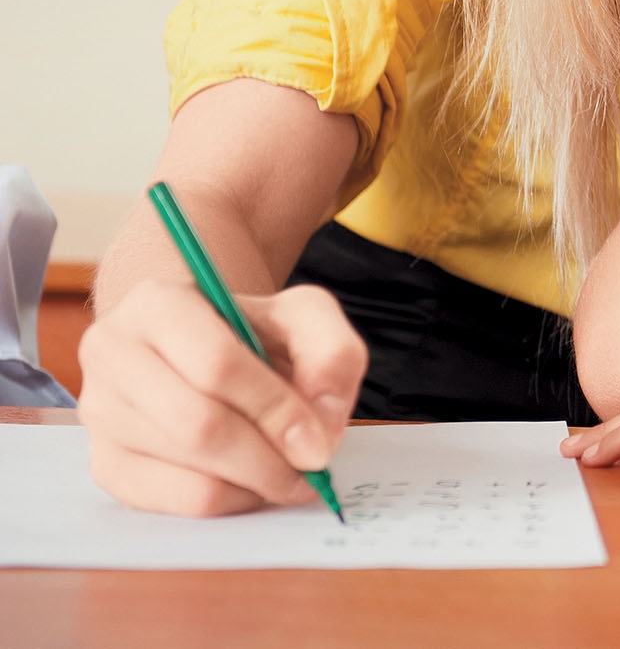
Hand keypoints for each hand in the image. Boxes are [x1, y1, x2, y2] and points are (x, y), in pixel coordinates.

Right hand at [77, 279, 366, 515]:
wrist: (196, 344)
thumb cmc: (251, 329)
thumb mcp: (304, 316)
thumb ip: (331, 353)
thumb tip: (321, 422)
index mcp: (158, 304)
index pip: (217, 367)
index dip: (276, 410)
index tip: (318, 443)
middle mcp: (113, 355)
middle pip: (198, 426)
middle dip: (269, 458)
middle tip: (312, 470)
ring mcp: (101, 414)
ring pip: (187, 469)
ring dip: (254, 482)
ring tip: (289, 472)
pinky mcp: (106, 463)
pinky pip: (172, 502)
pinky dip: (227, 501)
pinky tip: (253, 484)